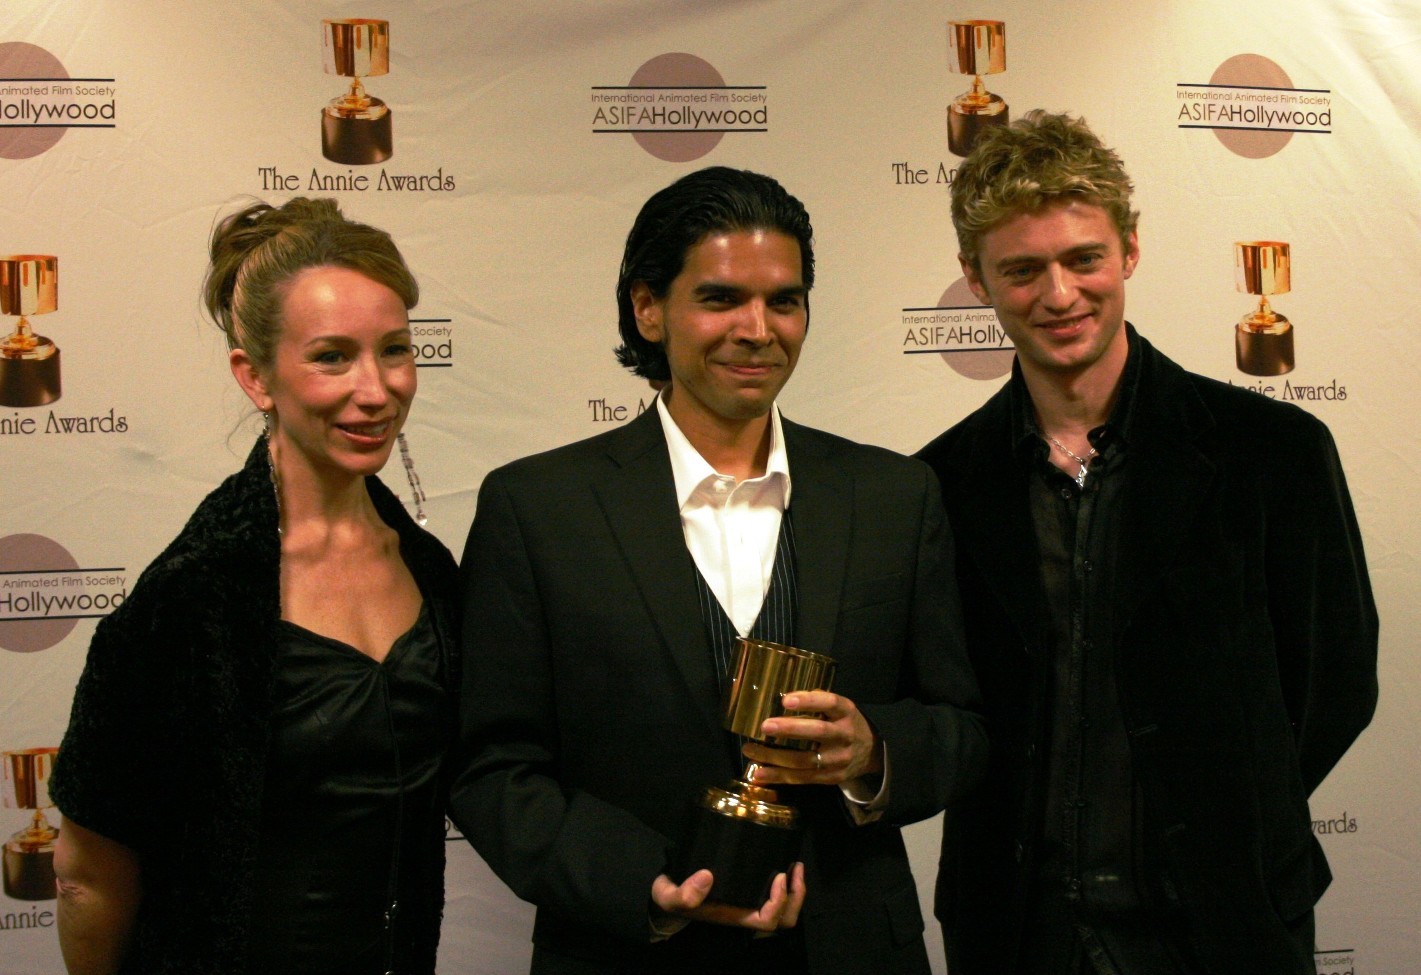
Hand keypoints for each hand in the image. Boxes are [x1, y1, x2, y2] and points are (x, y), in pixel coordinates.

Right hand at [650, 863, 805, 931]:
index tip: (778, 876)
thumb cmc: (672, 896)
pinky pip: (777, 896)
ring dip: (796, 890)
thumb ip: (683, 893)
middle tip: (794, 869)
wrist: (667, 892)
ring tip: (796, 866)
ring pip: (785, 910)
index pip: (767, 920)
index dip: (779, 902)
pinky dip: (787, 884)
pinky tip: (785, 864)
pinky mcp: (749, 890)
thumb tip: (707, 877)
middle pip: (784, 919)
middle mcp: (745, 913)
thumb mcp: (669, 896)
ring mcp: (749, 903)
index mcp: (733, 916)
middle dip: (795, 897)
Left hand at [743, 690, 881, 785]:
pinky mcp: (831, 778)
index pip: (830, 703)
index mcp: (846, 712)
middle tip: (765, 726)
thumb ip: (818, 701)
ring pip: (805, 760)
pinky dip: (779, 776)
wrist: (873, 752)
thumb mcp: (840, 708)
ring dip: (775, 757)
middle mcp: (844, 735)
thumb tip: (782, 695)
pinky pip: (803, 778)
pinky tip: (759, 773)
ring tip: (750, 749)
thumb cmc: (845, 723)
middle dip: (790, 729)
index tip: (785, 700)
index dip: (808, 701)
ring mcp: (839, 759)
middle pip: (818, 732)